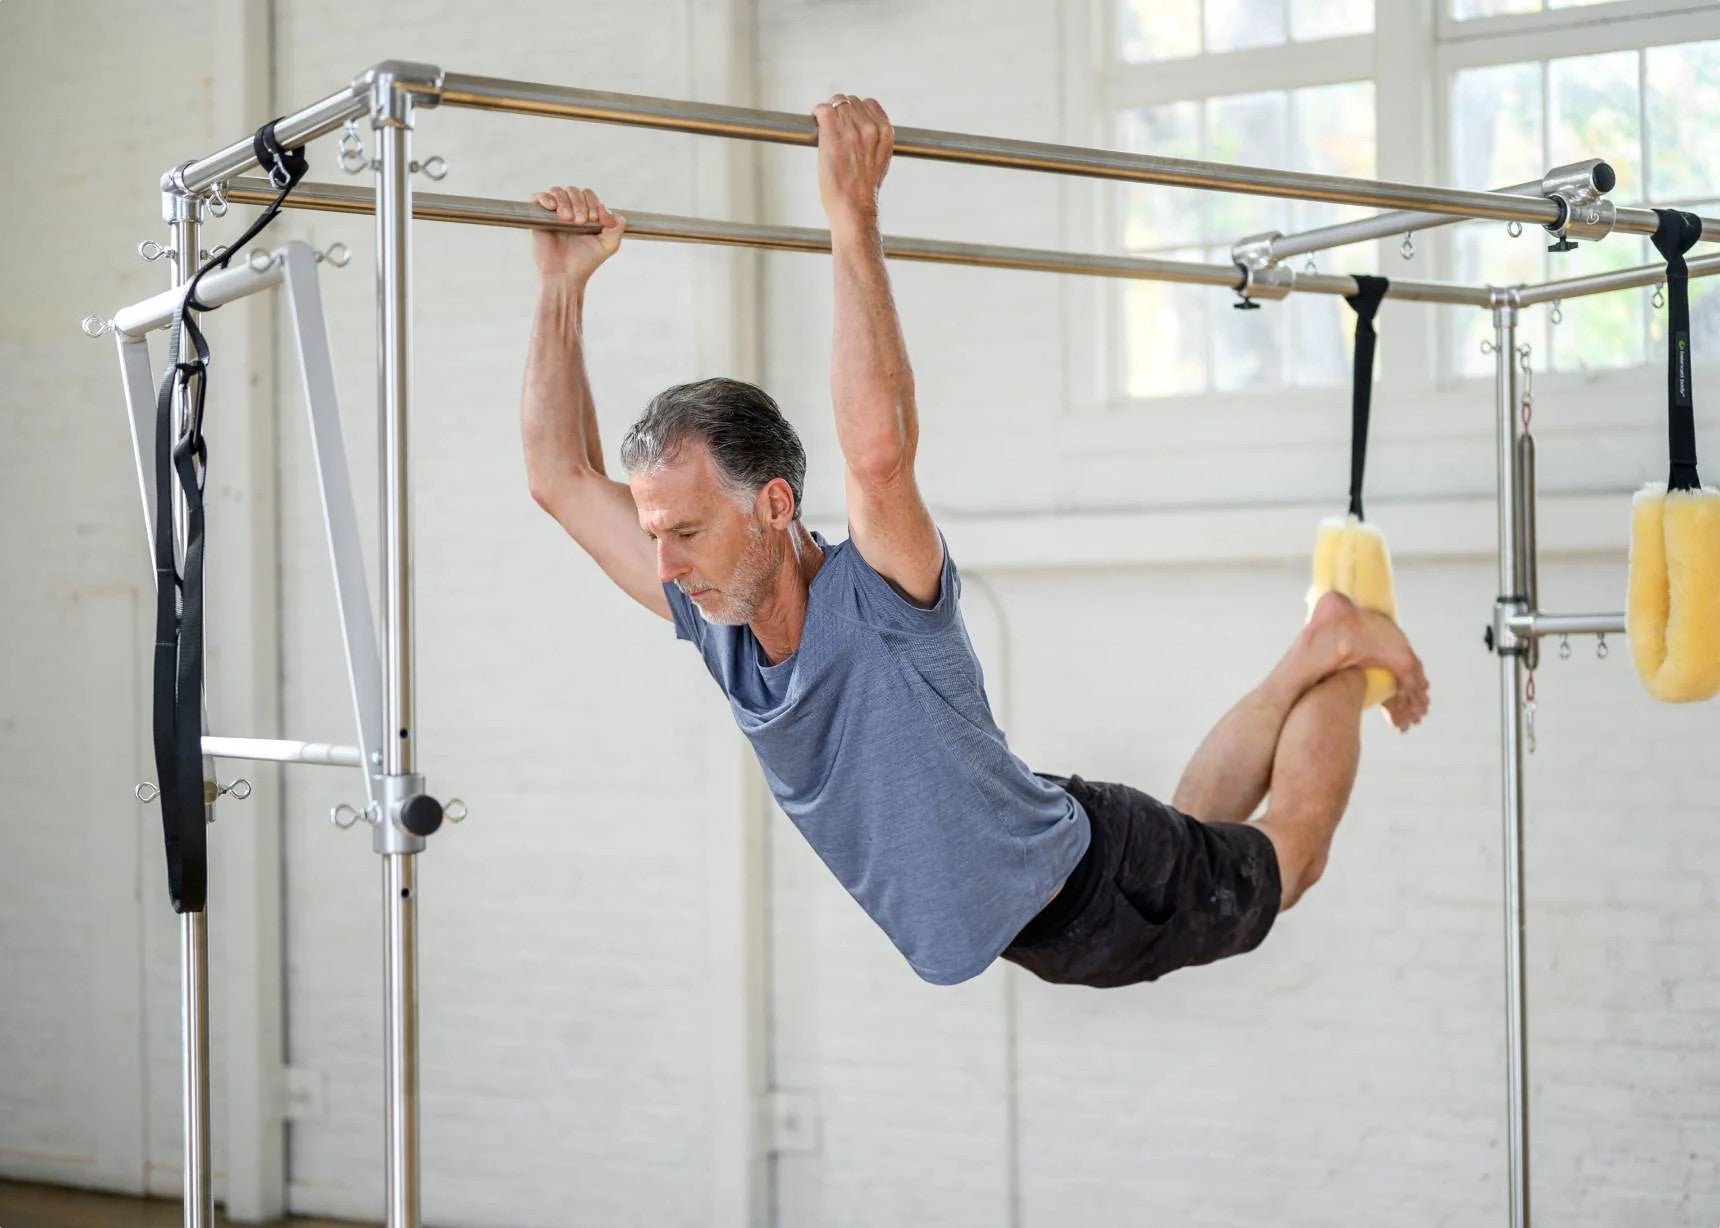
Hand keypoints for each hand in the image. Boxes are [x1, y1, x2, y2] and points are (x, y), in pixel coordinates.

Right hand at [530, 185, 624, 283]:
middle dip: (579, 203)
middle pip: (573, 190)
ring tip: (567, 220)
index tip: (593, 220)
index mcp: (585, 214)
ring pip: (557, 191)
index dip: (592, 202)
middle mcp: (569, 211)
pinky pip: (538, 197)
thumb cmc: (585, 262)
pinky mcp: (538, 218)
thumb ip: (617, 225)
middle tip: (581, 222)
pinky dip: (546, 198)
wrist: (565, 276)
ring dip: (565, 202)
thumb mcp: (610, 244)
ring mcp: (553, 214)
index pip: (588, 194)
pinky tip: (552, 207)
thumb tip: (604, 206)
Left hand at [811, 94, 892, 235]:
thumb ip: (874, 142)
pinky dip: (817, 112)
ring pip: (837, 103)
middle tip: (832, 124)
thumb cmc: (863, 193)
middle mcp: (871, 127)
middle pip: (852, 101)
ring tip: (823, 124)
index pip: (870, 104)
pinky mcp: (833, 132)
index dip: (856, 110)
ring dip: (829, 112)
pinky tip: (814, 119)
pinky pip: (823, 109)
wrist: (854, 206)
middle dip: (841, 110)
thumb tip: (863, 133)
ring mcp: (852, 128)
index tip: (847, 118)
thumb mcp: (880, 163)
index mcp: (885, 133)